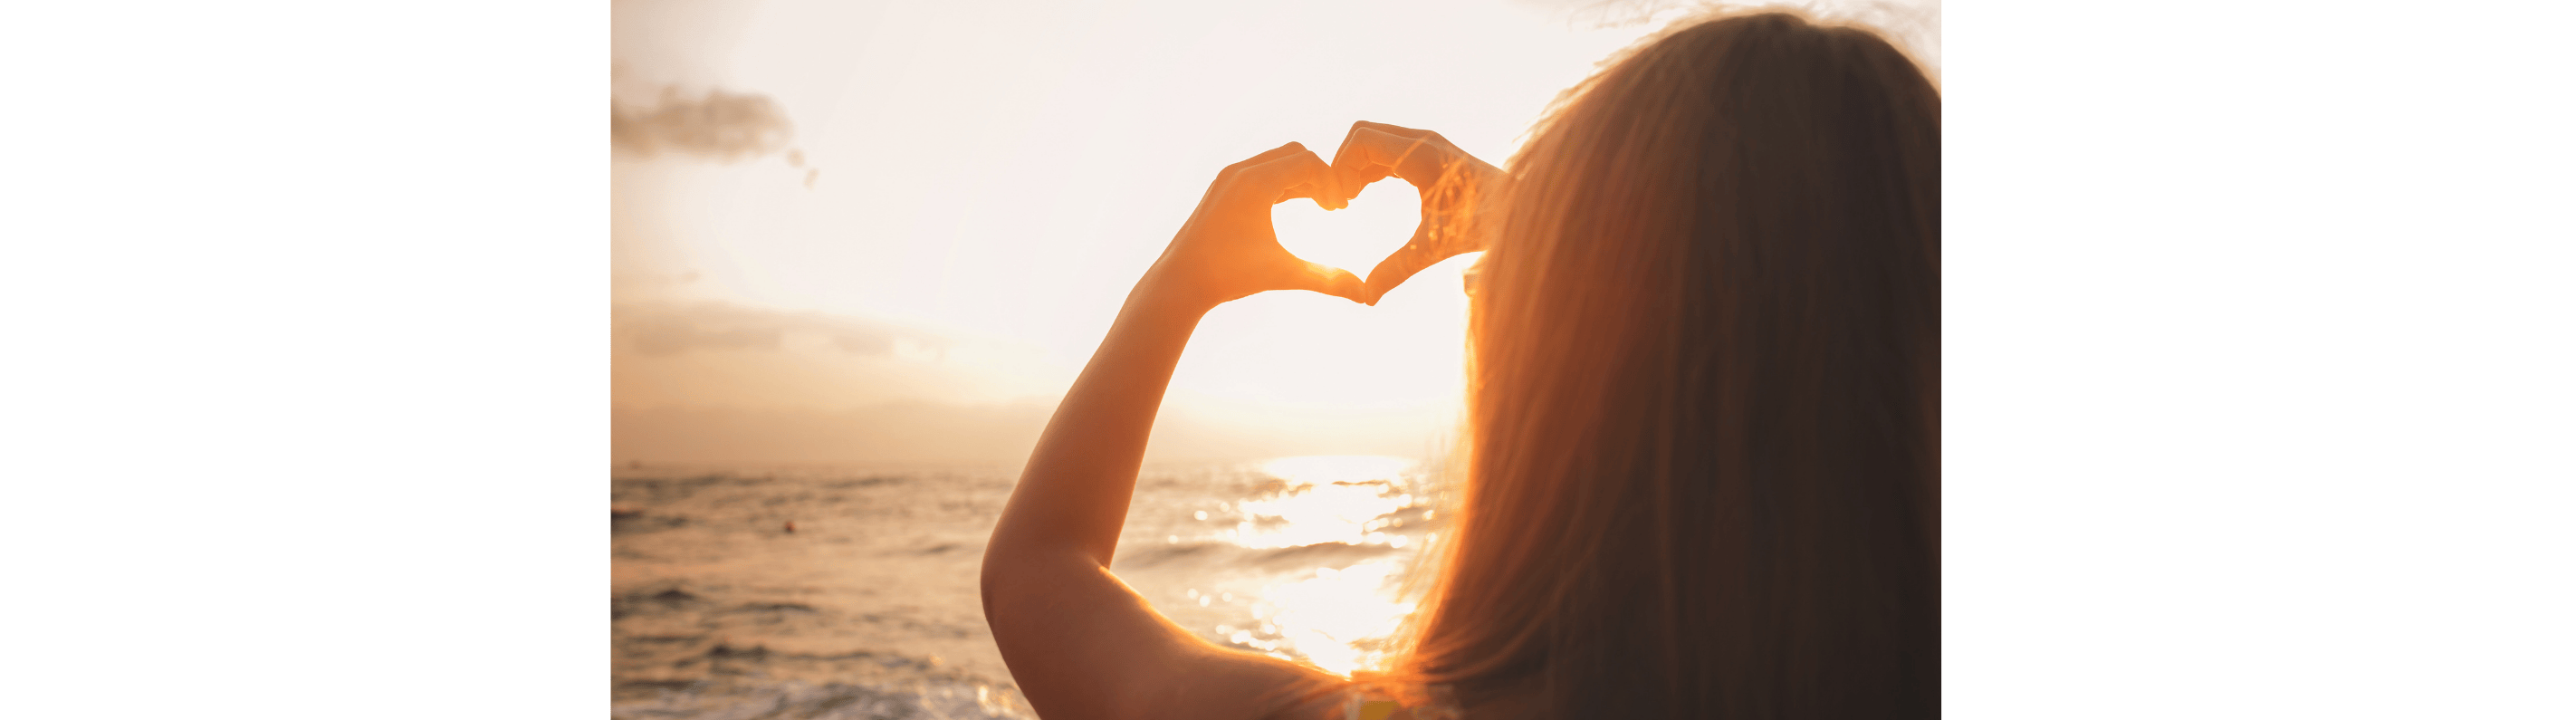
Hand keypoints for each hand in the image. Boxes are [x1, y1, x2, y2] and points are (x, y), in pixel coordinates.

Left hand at [1140, 142, 1367, 311]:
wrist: (1180, 282)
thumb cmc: (1229, 276)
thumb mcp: (1282, 273)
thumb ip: (1326, 280)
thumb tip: (1365, 296)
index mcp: (1256, 183)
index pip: (1308, 162)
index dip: (1332, 183)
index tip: (1342, 211)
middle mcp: (1240, 172)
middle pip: (1294, 154)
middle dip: (1319, 176)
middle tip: (1334, 207)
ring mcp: (1228, 178)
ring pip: (1276, 161)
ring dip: (1300, 179)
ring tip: (1320, 207)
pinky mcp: (1221, 188)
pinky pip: (1260, 172)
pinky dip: (1281, 183)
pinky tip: (1294, 206)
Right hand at [1325, 121, 1509, 304]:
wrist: (1519, 212)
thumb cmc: (1481, 226)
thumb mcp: (1434, 248)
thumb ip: (1397, 269)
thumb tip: (1366, 298)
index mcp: (1421, 155)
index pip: (1362, 139)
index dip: (1340, 167)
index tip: (1339, 204)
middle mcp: (1421, 141)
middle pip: (1362, 135)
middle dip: (1342, 165)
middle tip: (1338, 204)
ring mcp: (1425, 144)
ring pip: (1372, 141)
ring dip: (1353, 167)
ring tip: (1346, 202)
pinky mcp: (1427, 153)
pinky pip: (1384, 150)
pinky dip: (1367, 168)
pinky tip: (1359, 195)